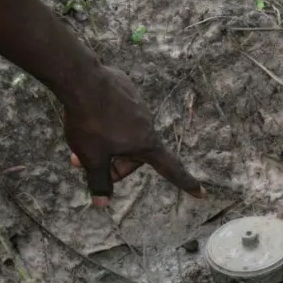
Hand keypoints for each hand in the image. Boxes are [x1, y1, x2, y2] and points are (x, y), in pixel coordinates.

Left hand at [64, 65, 204, 206]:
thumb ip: (99, 181)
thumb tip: (102, 203)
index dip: (186, 183)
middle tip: (88, 165)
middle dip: (117, 163)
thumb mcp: (92, 158)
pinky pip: (119, 112)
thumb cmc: (91, 123)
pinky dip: (107, 120)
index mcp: (147, 144)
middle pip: (138, 153)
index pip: (171, 169)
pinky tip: (89, 116)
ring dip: (108, 142)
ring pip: (125, 132)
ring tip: (82, 143)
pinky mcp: (125, 90)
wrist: (82, 80)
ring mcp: (138, 104)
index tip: (201, 192)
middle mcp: (148, 124)